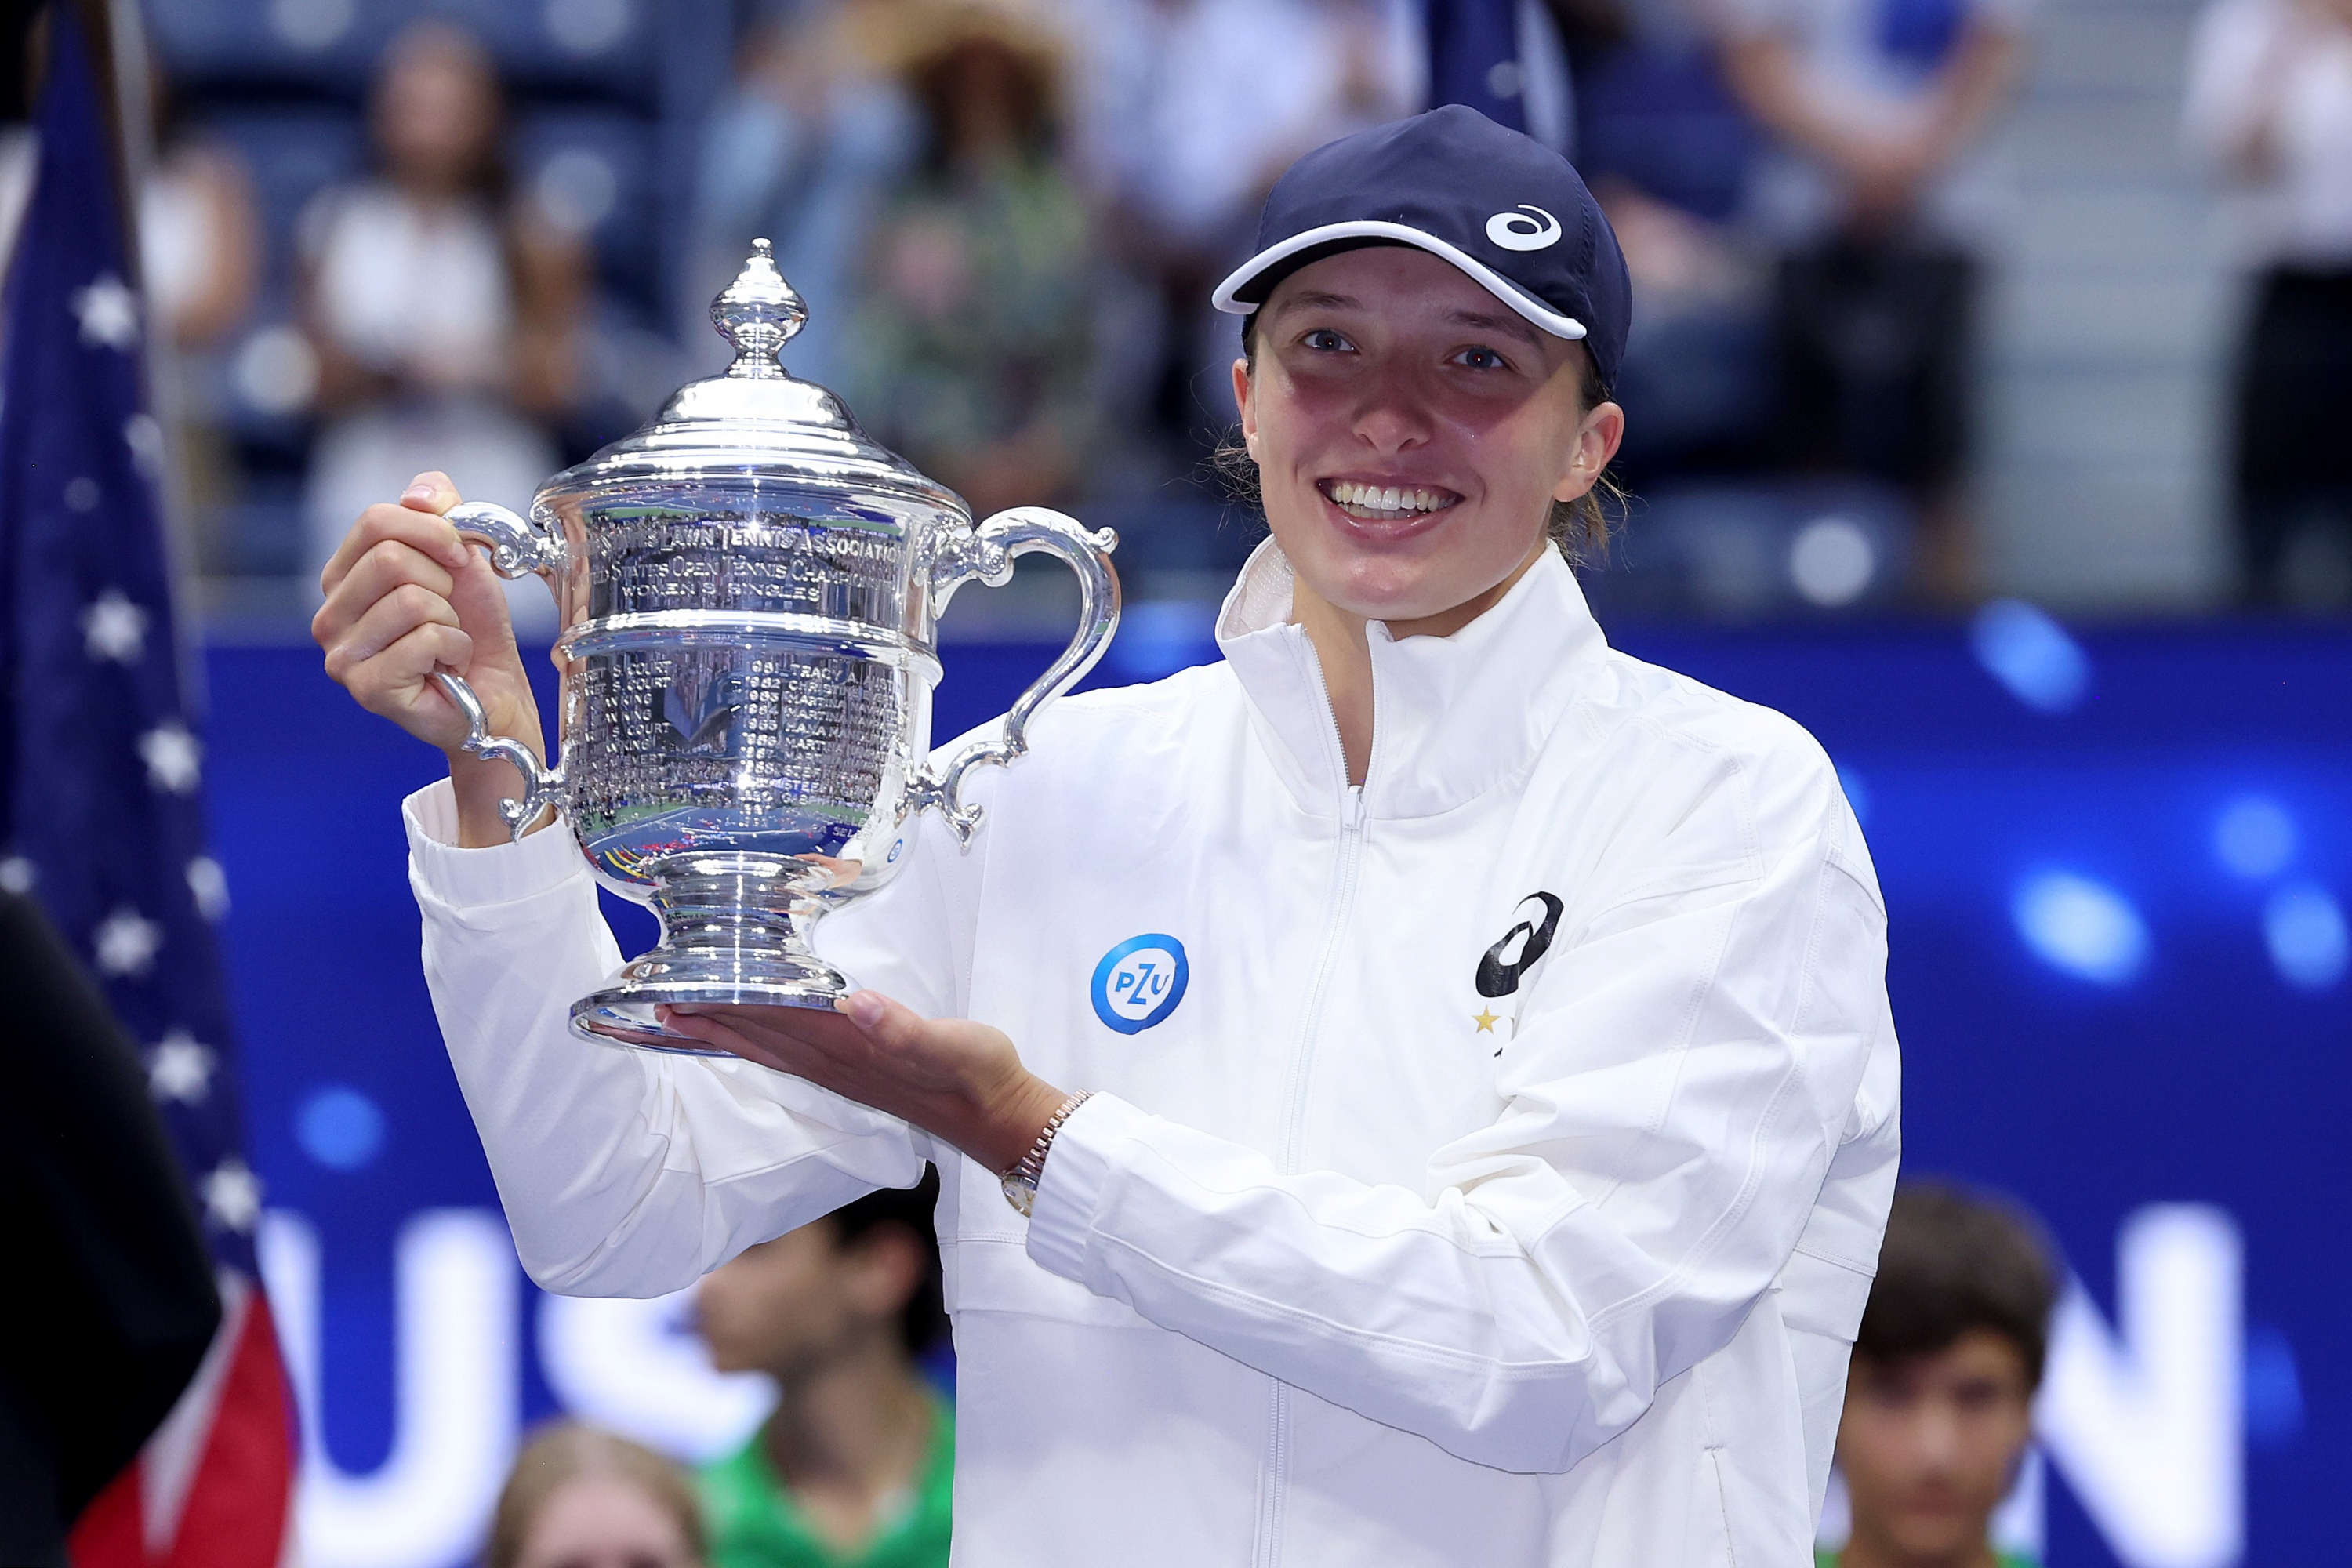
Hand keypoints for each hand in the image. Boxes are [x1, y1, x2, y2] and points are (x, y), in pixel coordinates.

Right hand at [313, 470, 547, 845]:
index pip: (377, 521)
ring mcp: (342, 655)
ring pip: (412, 600)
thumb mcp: (462, 557)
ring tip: (445, 642)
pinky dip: (454, 648)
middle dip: (443, 581)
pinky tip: (447, 667)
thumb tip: (419, 494)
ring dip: (449, 620)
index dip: (434, 532)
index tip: (459, 558)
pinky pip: (426, 640)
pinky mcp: (367, 688)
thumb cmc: (471, 628)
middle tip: (449, 611)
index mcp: (343, 577)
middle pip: (391, 558)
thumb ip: (441, 511)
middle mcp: (330, 615)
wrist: (494, 694)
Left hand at [662, 992, 1068, 1173]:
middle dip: (712, 1019)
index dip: (731, 1004)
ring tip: (685, 1020)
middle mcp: (839, 1064)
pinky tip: (752, 1040)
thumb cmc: (981, 1076)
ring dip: (727, 1034)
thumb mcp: (954, 1047)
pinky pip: (792, 1059)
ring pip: (772, 1050)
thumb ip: (906, 1030)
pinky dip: (761, 1045)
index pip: (779, 1020)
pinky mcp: (858, 1078)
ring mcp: (846, 1075)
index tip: (685, 990)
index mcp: (853, 1049)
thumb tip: (858, 1007)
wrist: (1001, 1119)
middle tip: (660, 1001)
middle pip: (762, 1037)